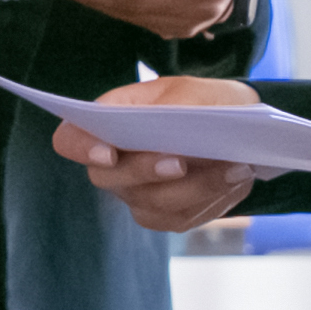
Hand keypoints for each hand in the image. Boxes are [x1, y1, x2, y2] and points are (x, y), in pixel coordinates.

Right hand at [48, 76, 262, 231]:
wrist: (239, 127)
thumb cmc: (206, 101)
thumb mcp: (193, 91)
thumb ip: (173, 108)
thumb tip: (164, 131)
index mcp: (109, 120)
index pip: (71, 140)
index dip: (82, 149)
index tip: (109, 154)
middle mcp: (113, 163)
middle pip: (108, 179)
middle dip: (147, 171)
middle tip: (181, 162)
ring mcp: (136, 193)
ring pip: (150, 204)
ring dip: (194, 187)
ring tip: (234, 166)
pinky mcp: (163, 215)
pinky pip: (177, 218)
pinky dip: (208, 200)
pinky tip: (234, 179)